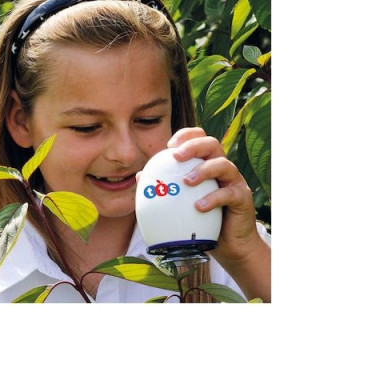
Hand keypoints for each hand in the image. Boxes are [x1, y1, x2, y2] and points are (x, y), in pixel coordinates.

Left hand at [168, 127, 270, 300]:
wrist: (229, 246)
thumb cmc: (204, 221)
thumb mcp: (181, 203)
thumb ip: (164, 187)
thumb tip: (139, 177)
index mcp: (207, 163)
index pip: (200, 138)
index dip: (186, 135)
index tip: (169, 146)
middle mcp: (222, 168)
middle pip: (212, 144)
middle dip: (193, 146)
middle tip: (176, 156)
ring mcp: (234, 181)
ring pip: (223, 165)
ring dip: (203, 170)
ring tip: (186, 181)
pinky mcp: (242, 198)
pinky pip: (228, 193)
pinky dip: (213, 198)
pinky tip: (199, 207)